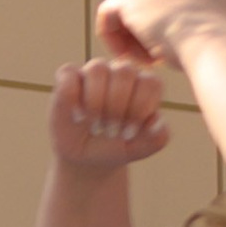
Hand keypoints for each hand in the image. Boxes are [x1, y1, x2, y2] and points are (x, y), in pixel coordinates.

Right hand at [47, 54, 168, 176]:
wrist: (87, 158)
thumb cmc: (116, 146)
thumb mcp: (141, 148)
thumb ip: (157, 138)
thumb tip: (155, 122)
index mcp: (144, 84)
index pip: (150, 83)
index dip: (140, 109)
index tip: (128, 134)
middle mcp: (120, 73)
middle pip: (125, 72)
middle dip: (117, 108)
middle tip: (110, 132)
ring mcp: (93, 73)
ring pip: (97, 69)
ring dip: (96, 102)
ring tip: (95, 126)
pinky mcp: (68, 79)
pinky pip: (68, 73)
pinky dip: (72, 96)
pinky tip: (78, 116)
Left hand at [93, 0, 225, 68]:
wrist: (214, 42)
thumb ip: (218, 32)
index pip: (176, 6)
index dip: (171, 32)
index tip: (173, 53)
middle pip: (151, 7)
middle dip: (150, 35)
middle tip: (155, 59)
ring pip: (130, 12)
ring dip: (132, 39)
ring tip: (144, 61)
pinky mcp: (132, 0)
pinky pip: (109, 14)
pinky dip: (113, 37)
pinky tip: (125, 57)